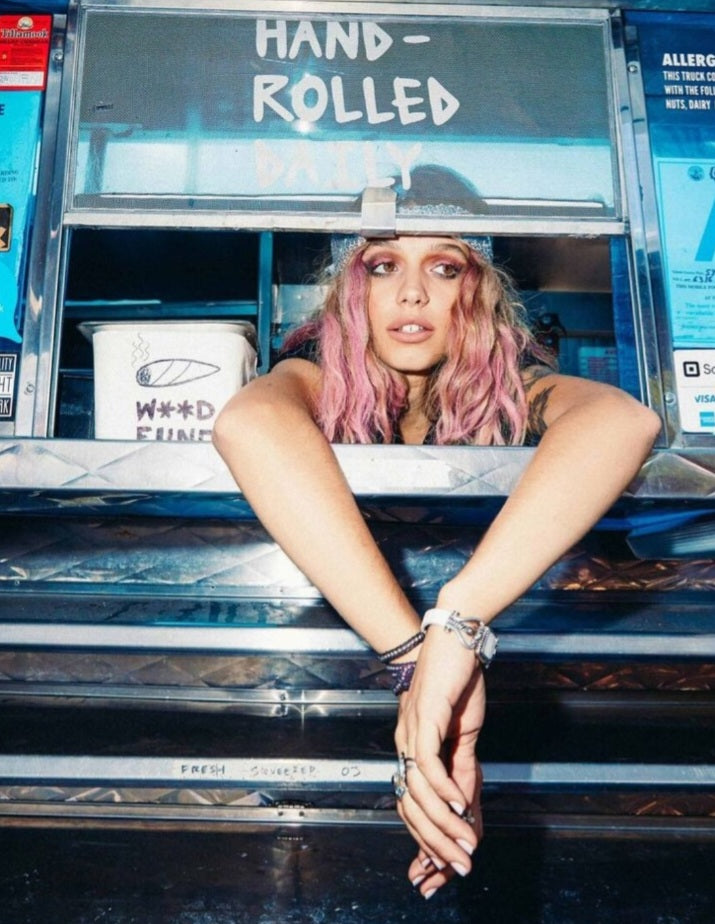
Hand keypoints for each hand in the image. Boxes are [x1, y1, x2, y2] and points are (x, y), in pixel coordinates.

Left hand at [393, 630, 485, 895]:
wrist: (454, 638)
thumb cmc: (457, 681)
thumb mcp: (463, 731)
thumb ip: (462, 766)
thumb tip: (465, 802)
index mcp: (411, 749)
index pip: (412, 804)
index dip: (426, 839)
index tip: (443, 868)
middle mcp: (405, 744)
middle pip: (412, 806)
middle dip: (434, 844)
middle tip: (458, 871)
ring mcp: (411, 730)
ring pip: (419, 791)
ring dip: (443, 824)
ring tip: (464, 847)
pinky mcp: (424, 716)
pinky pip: (429, 762)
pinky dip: (443, 788)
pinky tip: (458, 806)